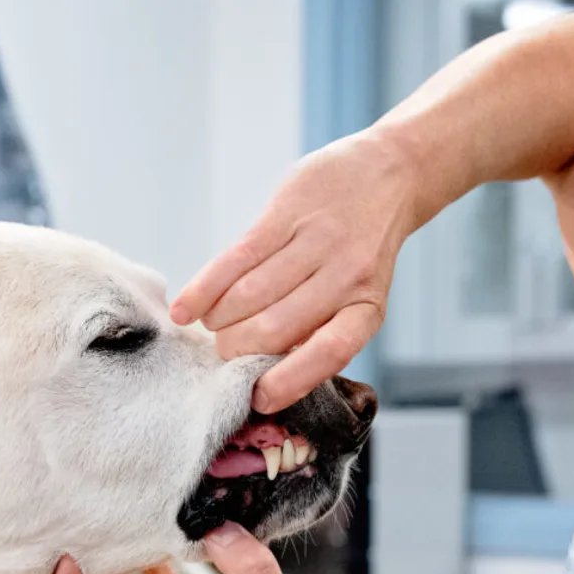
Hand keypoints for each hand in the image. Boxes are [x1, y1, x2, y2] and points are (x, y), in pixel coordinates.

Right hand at [171, 130, 417, 413]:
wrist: (388, 174)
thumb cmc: (363, 250)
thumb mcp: (360, 295)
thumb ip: (321, 328)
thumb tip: (267, 371)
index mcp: (366, 308)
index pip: (328, 353)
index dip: (290, 380)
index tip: (258, 398)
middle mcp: (346, 276)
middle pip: (273, 328)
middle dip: (236, 349)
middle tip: (224, 351)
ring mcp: (316, 241)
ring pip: (249, 294)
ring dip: (219, 320)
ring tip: (213, 326)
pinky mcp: (287, 212)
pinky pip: (235, 258)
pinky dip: (203, 289)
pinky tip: (184, 311)